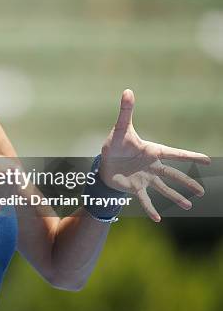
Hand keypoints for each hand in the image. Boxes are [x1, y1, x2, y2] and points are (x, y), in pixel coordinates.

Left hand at [99, 89, 210, 221]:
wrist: (103, 161)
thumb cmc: (114, 144)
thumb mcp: (120, 128)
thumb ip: (126, 111)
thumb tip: (127, 90)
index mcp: (152, 151)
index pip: (174, 154)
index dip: (190, 156)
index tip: (207, 159)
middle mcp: (152, 166)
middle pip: (173, 174)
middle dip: (187, 182)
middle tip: (202, 190)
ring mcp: (145, 178)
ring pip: (163, 189)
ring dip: (175, 197)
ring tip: (188, 206)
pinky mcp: (135, 188)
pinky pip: (145, 200)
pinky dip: (151, 210)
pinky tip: (158, 220)